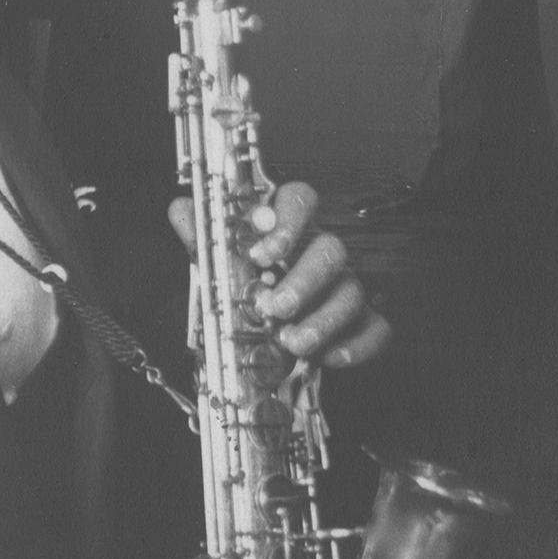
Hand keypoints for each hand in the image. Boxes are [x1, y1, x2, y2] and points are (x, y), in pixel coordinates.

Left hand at [169, 181, 390, 370]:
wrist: (267, 345)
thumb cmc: (251, 292)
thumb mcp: (221, 267)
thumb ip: (203, 240)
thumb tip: (180, 208)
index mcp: (289, 230)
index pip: (300, 200)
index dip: (285, 222)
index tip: (260, 253)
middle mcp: (322, 253)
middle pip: (330, 250)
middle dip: (303, 280)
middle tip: (274, 307)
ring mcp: (347, 286)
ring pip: (352, 291)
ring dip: (323, 319)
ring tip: (292, 342)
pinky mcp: (365, 322)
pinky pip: (377, 329)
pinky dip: (357, 346)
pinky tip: (330, 358)